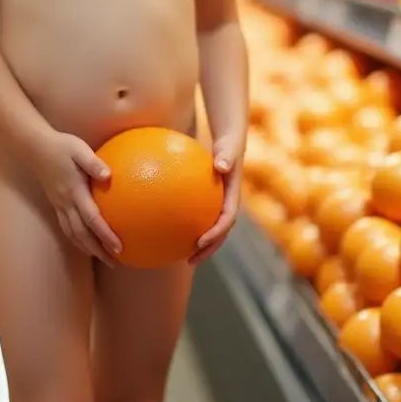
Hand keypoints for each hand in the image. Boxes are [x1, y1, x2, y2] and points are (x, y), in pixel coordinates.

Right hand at [29, 131, 121, 264]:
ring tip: (104, 259)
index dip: (105, 235)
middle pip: (83, 234)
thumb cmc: (61, 146)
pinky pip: (67, 228)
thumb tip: (109, 176)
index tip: (119, 248)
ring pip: (73, 234)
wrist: (35, 148)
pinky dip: (77, 240)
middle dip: (99, 250)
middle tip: (115, 262)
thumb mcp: (79, 149)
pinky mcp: (57, 204)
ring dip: (88, 249)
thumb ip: (94, 163)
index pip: (92, 219)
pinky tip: (86, 244)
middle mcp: (66, 203)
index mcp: (74, 192)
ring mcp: (60, 205)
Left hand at [190, 134, 242, 265]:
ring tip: (180, 256)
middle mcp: (227, 204)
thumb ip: (226, 155)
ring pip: (210, 229)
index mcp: (233, 196)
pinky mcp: (209, 201)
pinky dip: (186, 225)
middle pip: (220, 233)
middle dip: (207, 249)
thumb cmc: (227, 143)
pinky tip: (167, 230)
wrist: (230, 141)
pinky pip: (197, 216)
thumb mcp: (228, 147)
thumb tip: (221, 165)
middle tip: (191, 261)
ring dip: (199, 245)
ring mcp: (219, 205)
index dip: (216, 234)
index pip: (227, 220)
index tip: (201, 242)